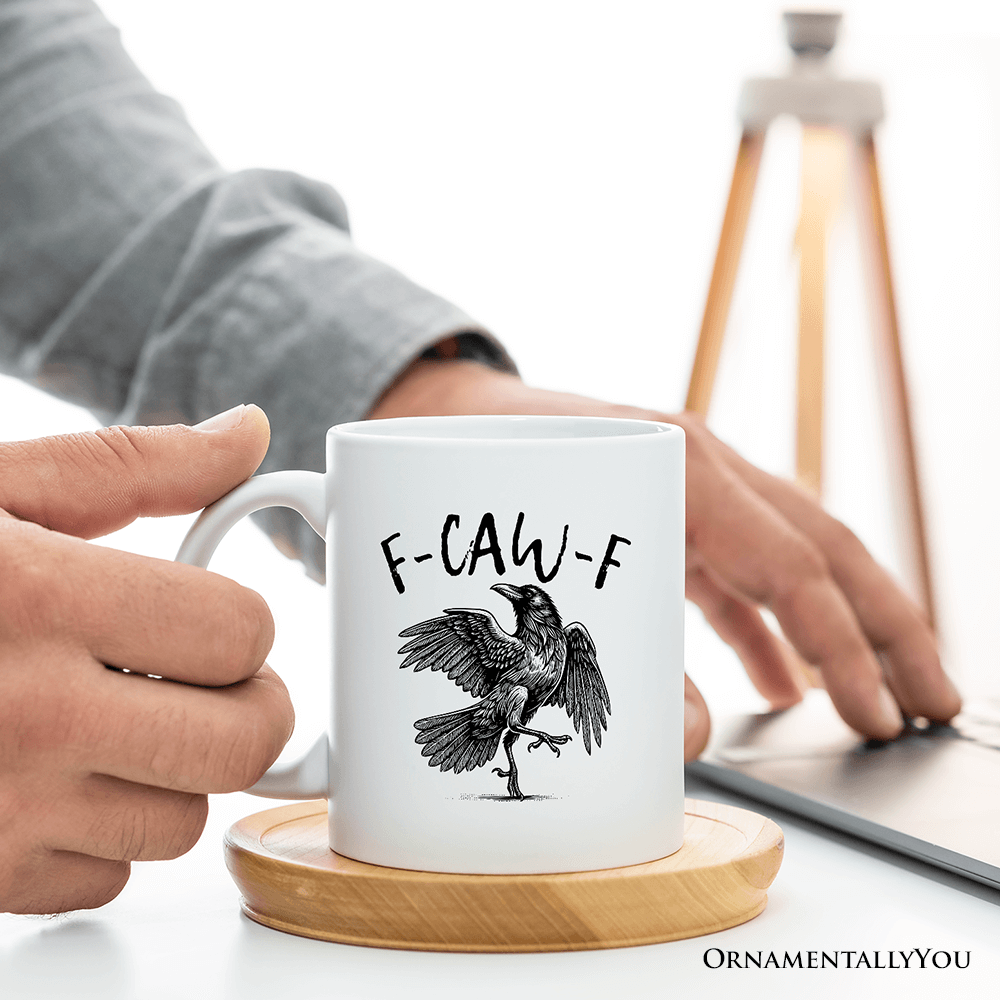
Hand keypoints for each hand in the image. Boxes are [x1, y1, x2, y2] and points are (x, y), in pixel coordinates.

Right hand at [0, 405, 293, 913]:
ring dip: (172, 773)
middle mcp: (22, 716)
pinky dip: (99, 836)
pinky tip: (52, 778)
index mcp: (37, 599)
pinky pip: (103, 880)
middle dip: (246, 707)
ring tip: (116, 720)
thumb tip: (246, 435)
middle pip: (238, 744)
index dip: (243, 623)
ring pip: (180, 822)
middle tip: (209, 681)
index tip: (215, 620)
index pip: (240, 631)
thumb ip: (134, 466)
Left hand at [369, 359, 960, 758]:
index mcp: (678, 465)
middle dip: (888, 630)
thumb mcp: (541, 562)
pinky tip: (781, 681)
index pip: (793, 564)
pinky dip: (765, 626)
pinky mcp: (665, 508)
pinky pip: (735, 569)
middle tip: (934, 705)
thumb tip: (693, 742)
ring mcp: (688, 480)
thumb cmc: (475, 470)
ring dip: (842, 628)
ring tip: (884, 699)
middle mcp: (699, 462)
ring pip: (793, 556)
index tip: (878, 714)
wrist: (436, 410)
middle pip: (824, 549)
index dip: (844, 646)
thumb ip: (620, 656)